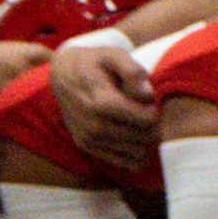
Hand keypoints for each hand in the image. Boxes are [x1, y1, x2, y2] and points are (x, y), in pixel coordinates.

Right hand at [48, 39, 158, 166]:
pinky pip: (124, 163)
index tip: (147, 100)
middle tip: (144, 111)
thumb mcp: (114, 55)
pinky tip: (134, 138)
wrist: (63, 74)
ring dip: (146, 140)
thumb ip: (133, 71)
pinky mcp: (87, 146)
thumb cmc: (95, 63)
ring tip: (138, 123)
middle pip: (145, 137)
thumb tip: (147, 94)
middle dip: (153, 126)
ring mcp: (89, 139)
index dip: (154, 110)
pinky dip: (136, 154)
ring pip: (138, 153)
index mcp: (103, 103)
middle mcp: (94, 125)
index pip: (148, 120)